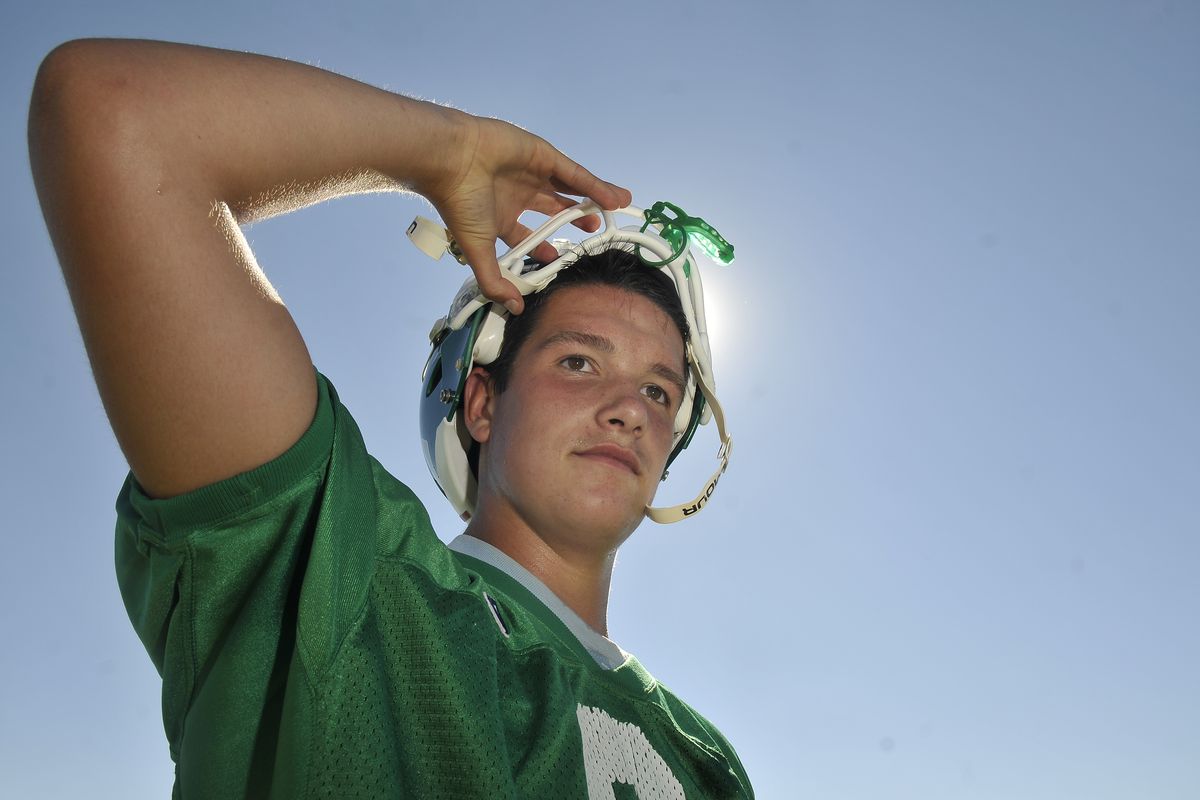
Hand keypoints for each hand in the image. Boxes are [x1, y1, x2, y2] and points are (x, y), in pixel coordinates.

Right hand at [418, 114, 631, 313]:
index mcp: (500, 215)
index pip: (529, 236)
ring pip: (570, 188)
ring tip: (616, 208)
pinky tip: (614, 198)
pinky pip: (575, 174)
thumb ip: (495, 281)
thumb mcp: (478, 250)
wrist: (451, 160)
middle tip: (594, 231)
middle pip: (554, 209)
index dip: (546, 248)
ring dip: (593, 199)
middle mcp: (517, 192)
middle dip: (574, 220)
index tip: (559, 259)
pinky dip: (595, 186)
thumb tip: (515, 308)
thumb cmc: (459, 203)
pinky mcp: (542, 154)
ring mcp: (531, 172)